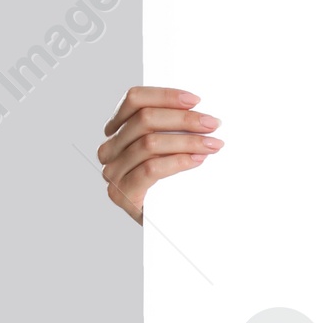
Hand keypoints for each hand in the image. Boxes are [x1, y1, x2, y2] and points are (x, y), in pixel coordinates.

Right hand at [98, 86, 221, 223]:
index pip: (134, 100)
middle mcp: (109, 150)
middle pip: (144, 120)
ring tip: (212, 144)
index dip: (165, 95)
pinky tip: (197, 160)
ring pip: (149, 143)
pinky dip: (177, 161)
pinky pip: (151, 169)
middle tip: (212, 124)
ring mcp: (112, 173)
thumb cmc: (170, 186)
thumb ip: (170, 128)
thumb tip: (197, 108)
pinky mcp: (122, 194)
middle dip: (183, 119)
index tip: (195, 100)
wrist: (168, 227)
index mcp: (117, 131)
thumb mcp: (168, 149)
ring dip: (187, 141)